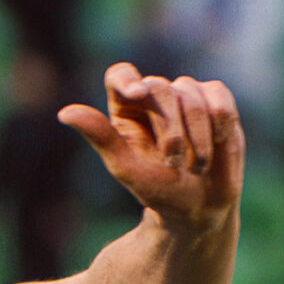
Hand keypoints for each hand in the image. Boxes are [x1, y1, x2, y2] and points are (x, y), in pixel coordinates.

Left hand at [60, 63, 242, 226]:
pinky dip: (219, 121)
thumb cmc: (159, 192)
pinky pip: (217, 95)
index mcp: (126, 110)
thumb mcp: (126, 169)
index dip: (128, 80)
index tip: (137, 93)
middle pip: (159, 88)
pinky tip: (218, 140)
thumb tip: (64, 112)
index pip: (120, 75)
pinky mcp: (214, 97)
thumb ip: (100, 137)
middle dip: (170, 129)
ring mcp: (185, 94)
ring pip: (189, 92)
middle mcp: (154, 97)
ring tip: (196, 167)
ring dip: (196, 136)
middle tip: (174, 164)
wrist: (200, 208)